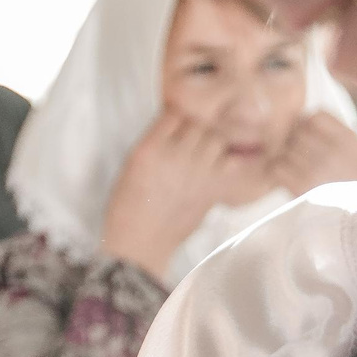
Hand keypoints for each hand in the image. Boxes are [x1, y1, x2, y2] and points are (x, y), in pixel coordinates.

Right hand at [98, 110, 246, 278]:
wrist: (140, 242)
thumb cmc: (128, 206)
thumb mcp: (131, 166)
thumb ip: (153, 142)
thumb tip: (177, 125)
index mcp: (149, 148)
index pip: (174, 114)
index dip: (178, 117)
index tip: (178, 124)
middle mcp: (174, 155)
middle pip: (199, 123)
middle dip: (197, 129)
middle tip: (192, 141)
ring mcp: (196, 171)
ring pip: (217, 140)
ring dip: (213, 143)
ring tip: (203, 155)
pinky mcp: (211, 188)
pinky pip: (229, 163)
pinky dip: (226, 162)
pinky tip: (217, 167)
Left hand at [267, 111, 356, 194]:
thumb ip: (339, 133)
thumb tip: (308, 116)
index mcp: (349, 141)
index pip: (316, 115)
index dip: (305, 122)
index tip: (303, 132)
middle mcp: (333, 152)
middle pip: (296, 130)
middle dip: (291, 138)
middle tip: (292, 150)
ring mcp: (317, 170)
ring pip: (284, 148)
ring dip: (282, 155)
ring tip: (290, 165)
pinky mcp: (302, 188)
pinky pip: (277, 168)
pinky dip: (277, 171)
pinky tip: (286, 177)